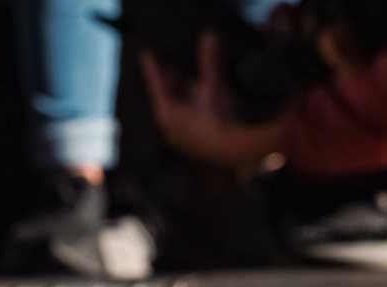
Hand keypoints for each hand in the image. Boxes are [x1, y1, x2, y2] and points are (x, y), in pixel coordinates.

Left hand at [140, 31, 284, 169]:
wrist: (239, 150)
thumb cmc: (221, 119)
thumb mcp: (213, 86)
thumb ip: (209, 61)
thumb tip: (208, 37)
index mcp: (166, 114)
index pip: (155, 83)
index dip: (153, 65)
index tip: (147, 52)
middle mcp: (169, 128)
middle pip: (167, 95)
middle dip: (172, 77)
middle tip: (174, 58)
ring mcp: (181, 137)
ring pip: (178, 107)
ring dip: (185, 91)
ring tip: (191, 74)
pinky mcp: (194, 143)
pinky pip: (188, 118)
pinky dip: (193, 104)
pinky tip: (203, 95)